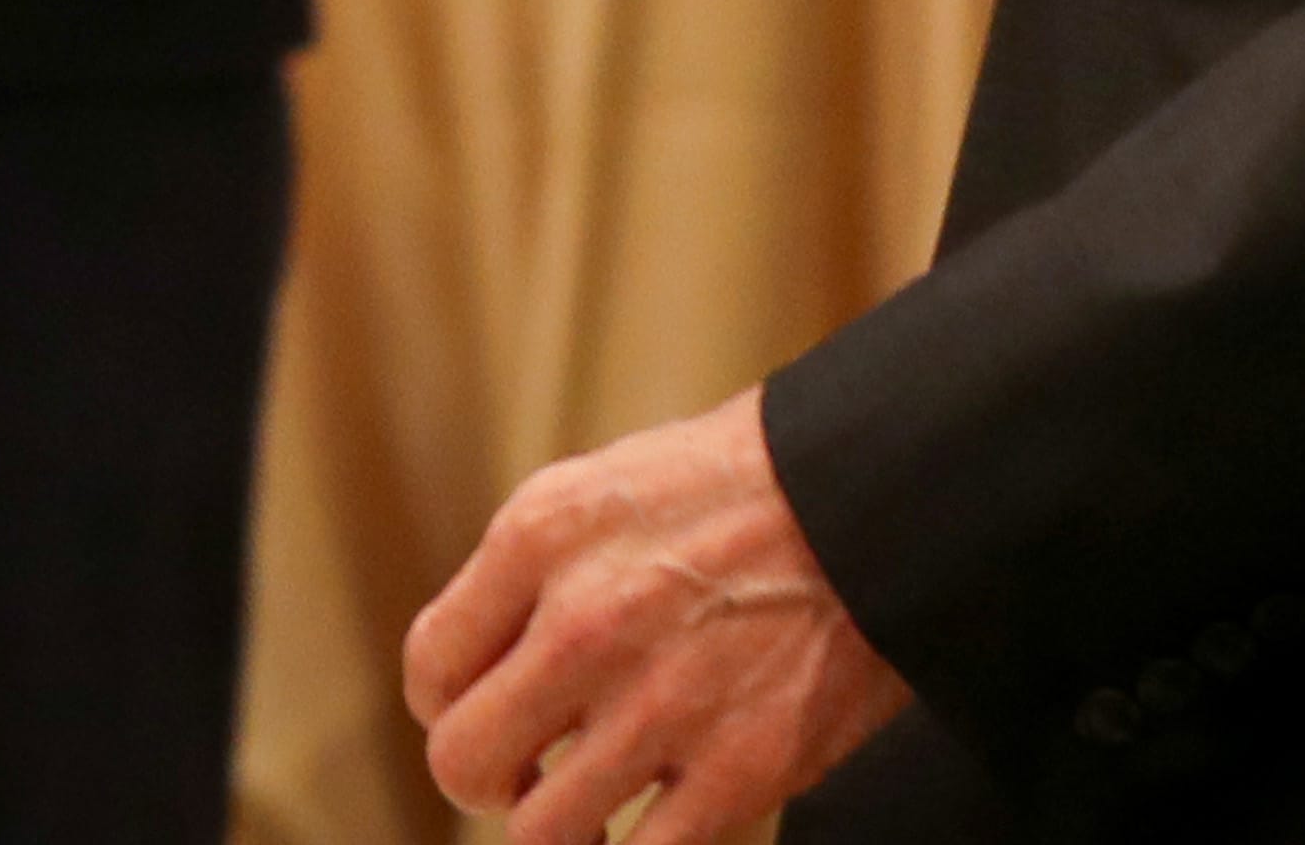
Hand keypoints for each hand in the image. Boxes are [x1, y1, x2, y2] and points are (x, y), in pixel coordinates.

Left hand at [405, 391, 914, 844]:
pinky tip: (651, 829)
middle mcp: (586, 621)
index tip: (484, 709)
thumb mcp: (598, 493)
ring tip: (591, 812)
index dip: (447, 705)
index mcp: (540, 538)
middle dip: (487, 779)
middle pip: (463, 762)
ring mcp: (663, 702)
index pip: (431, 667)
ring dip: (560, 833)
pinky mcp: (742, 769)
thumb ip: (524, 579)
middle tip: (528, 770)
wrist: (873, 499)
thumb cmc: (734, 493)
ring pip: (541, 834)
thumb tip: (476, 673)